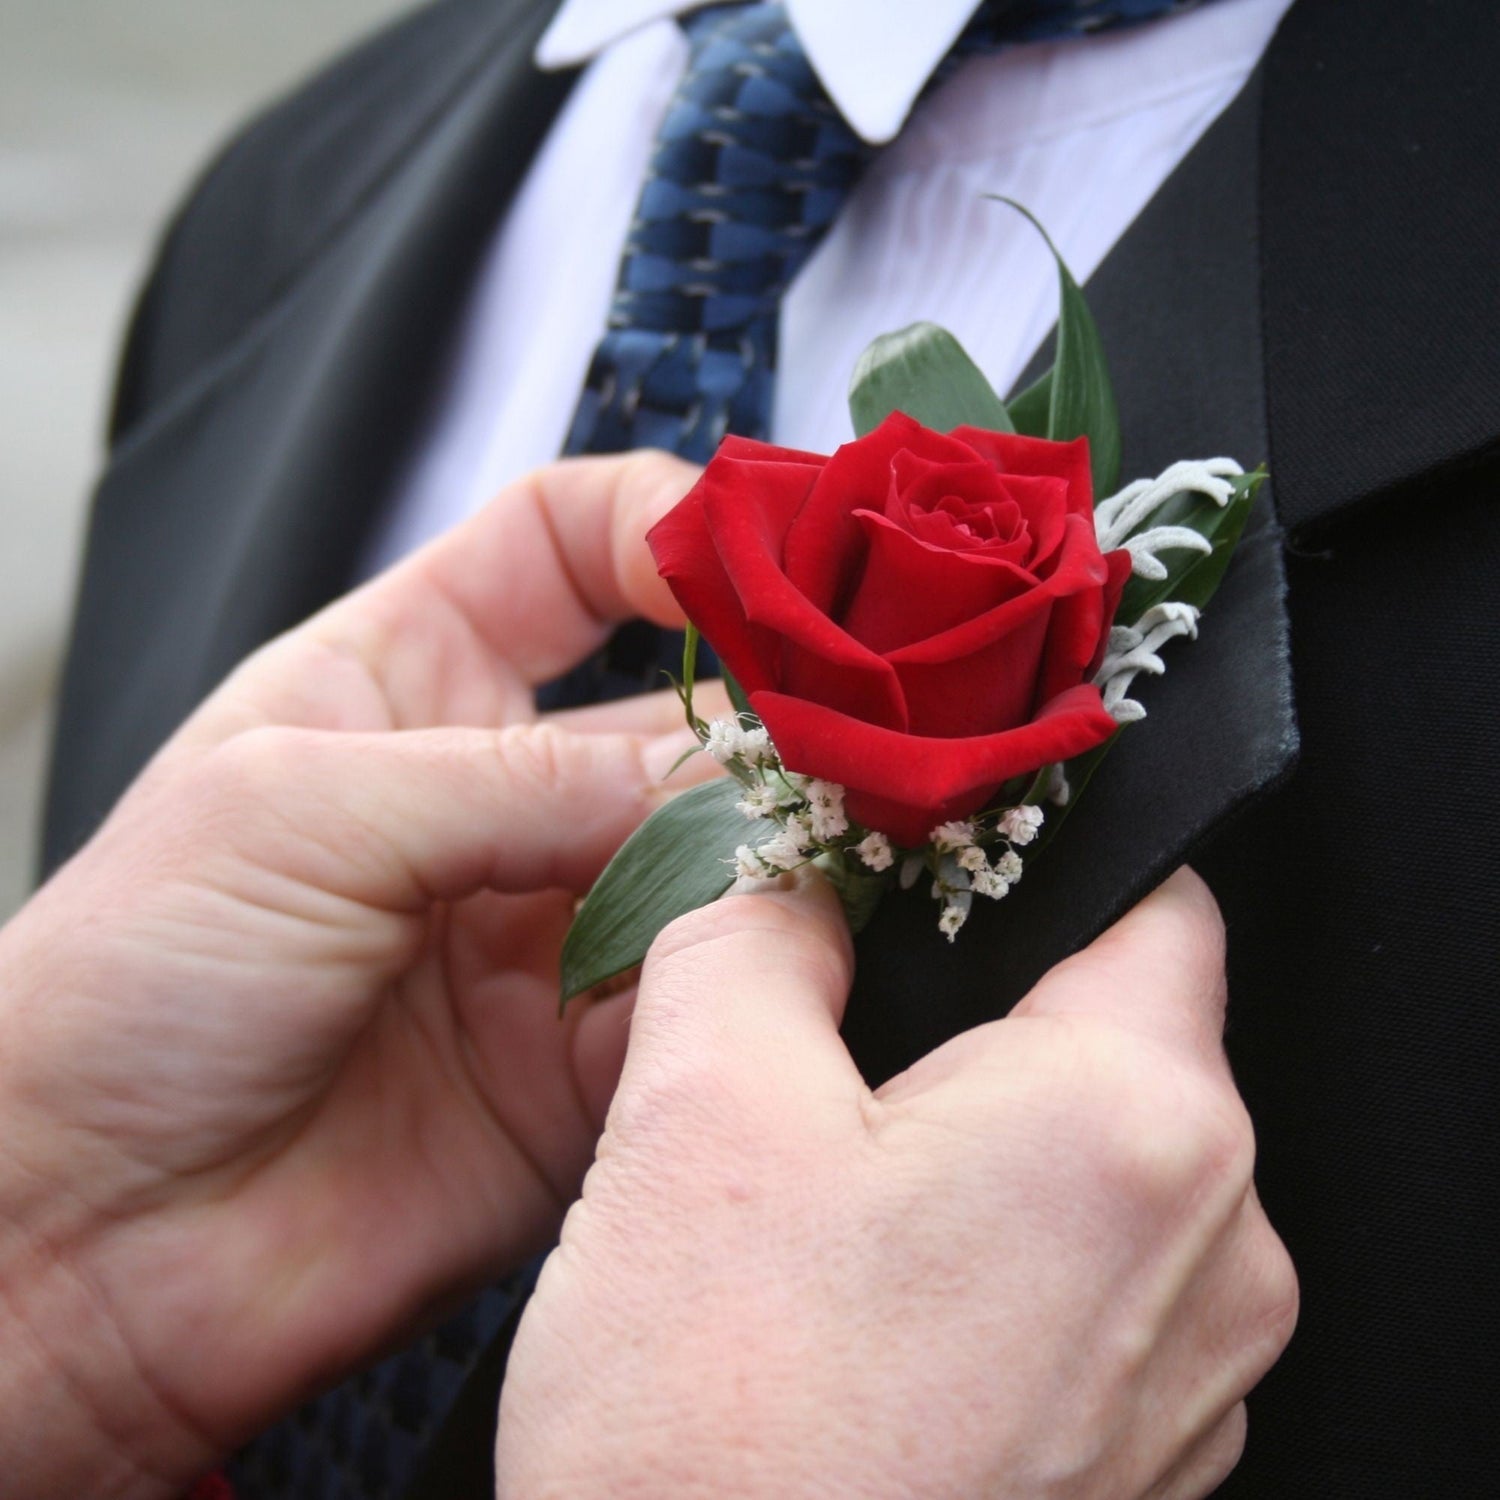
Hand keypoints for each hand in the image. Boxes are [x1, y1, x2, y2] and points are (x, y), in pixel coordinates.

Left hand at [0, 453, 707, 1497]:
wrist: (73, 1243)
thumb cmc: (124, 982)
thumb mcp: (299, 808)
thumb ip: (514, 780)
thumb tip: (714, 774)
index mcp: (405, 682)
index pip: (564, 549)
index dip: (665, 531)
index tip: (759, 558)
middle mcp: (495, 798)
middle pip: (675, 715)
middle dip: (763, 721)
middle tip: (840, 745)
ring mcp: (548, 930)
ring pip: (714, 862)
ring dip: (763, 862)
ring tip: (800, 865)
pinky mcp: (581, 1064)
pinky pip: (701, 1007)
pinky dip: (738, 991)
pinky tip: (741, 985)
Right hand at [497, 868, 1297, 1499]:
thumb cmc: (721, 1439)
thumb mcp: (696, 1108)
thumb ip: (753, 930)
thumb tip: (792, 878)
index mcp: (1136, 1123)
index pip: (1152, 894)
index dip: (1031, 859)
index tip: (931, 875)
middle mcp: (1214, 1249)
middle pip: (1114, 1031)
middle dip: (972, 1014)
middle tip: (827, 1050)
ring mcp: (1191, 1370)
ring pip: (1093, 1157)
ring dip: (974, 1141)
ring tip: (832, 1200)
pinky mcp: (1141, 1451)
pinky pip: (1089, 1279)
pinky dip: (996, 1254)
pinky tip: (871, 1307)